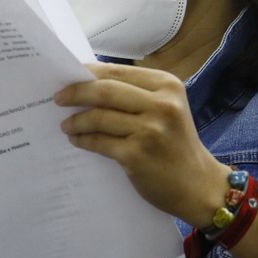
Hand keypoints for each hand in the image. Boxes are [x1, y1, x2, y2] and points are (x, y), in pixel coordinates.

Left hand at [55, 62, 230, 227]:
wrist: (199, 185)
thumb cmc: (176, 144)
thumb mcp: (166, 109)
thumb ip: (136, 93)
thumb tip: (88, 80)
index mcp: (167, 85)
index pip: (116, 71)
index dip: (88, 73)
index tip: (67, 76)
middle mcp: (162, 105)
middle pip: (104, 90)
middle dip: (75, 92)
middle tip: (58, 98)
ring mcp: (150, 131)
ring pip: (99, 117)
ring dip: (76, 120)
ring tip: (66, 124)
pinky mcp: (137, 156)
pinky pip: (99, 142)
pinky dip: (83, 140)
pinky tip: (77, 139)